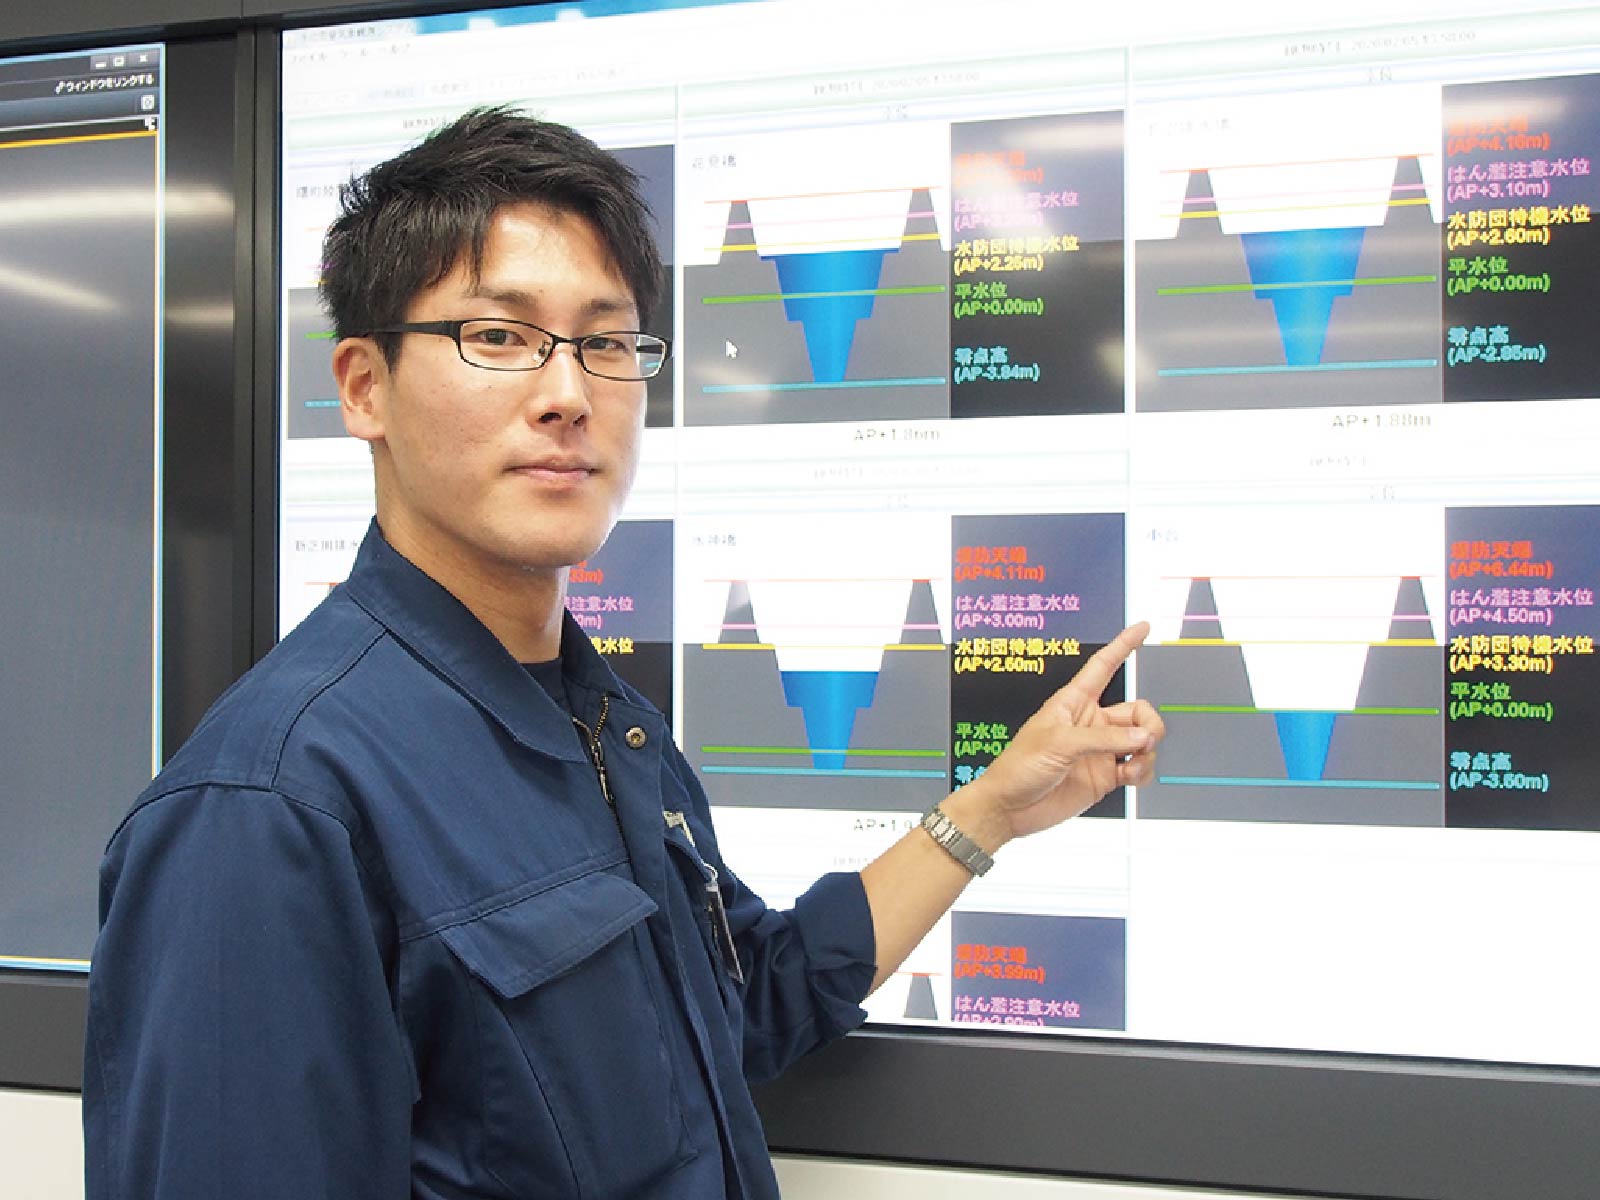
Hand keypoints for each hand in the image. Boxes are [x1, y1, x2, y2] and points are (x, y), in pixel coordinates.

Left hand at [954, 622, 1163, 845]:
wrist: (1010, 807)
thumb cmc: (1019, 766)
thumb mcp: (1059, 744)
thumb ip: (1104, 740)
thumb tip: (1143, 738)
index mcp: (1073, 703)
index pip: (1103, 666)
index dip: (1123, 645)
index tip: (1143, 627)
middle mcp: (1090, 723)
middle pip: (1137, 710)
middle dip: (1149, 722)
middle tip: (1145, 740)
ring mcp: (1099, 750)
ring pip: (1141, 739)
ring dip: (1147, 751)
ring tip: (1133, 765)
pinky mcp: (1104, 776)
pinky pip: (1137, 766)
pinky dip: (1142, 771)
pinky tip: (1132, 777)